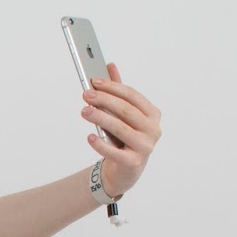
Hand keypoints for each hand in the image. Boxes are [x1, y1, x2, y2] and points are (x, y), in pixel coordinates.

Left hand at [81, 63, 161, 198]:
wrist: (125, 171)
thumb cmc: (123, 138)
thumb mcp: (121, 115)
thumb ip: (117, 92)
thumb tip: (109, 65)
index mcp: (152, 114)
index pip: (132, 96)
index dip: (113, 87)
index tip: (94, 81)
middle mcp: (153, 129)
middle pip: (126, 110)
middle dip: (104, 100)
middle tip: (86, 95)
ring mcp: (145, 146)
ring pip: (120, 128)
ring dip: (100, 117)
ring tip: (84, 111)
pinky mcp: (133, 162)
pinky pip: (114, 152)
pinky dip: (101, 144)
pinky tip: (89, 136)